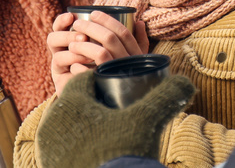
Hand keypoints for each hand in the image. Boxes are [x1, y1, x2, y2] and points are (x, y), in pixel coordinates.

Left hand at [36, 70, 193, 167]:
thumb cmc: (125, 154)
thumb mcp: (149, 120)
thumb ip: (167, 96)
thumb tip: (187, 83)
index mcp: (68, 106)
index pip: (82, 81)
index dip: (101, 79)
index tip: (117, 85)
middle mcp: (50, 127)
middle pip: (74, 105)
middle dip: (94, 104)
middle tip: (117, 110)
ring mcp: (47, 153)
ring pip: (67, 129)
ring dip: (85, 128)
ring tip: (109, 135)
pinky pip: (64, 152)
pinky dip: (79, 149)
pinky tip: (99, 155)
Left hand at [48, 12, 149, 95]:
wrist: (124, 112)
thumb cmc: (129, 80)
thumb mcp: (137, 61)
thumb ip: (140, 41)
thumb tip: (139, 22)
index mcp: (136, 56)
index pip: (124, 32)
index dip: (108, 20)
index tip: (93, 13)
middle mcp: (129, 64)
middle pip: (111, 38)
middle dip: (91, 27)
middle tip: (77, 23)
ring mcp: (117, 75)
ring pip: (100, 52)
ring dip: (83, 45)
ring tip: (72, 42)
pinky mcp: (105, 87)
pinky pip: (91, 72)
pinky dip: (80, 66)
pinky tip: (72, 63)